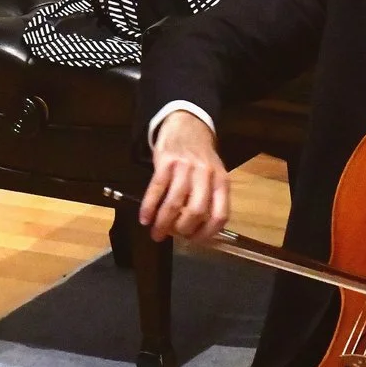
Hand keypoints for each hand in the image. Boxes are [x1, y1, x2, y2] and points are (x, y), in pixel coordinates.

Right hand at [141, 111, 230, 241]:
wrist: (187, 125)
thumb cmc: (201, 158)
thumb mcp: (214, 176)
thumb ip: (210, 199)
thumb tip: (197, 231)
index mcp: (221, 182)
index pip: (220, 215)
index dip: (207, 233)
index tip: (194, 241)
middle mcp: (205, 175)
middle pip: (196, 212)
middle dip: (182, 230)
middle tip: (173, 235)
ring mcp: (185, 168)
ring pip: (174, 203)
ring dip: (163, 223)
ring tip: (156, 233)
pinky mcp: (165, 162)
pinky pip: (156, 189)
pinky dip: (148, 207)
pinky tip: (144, 218)